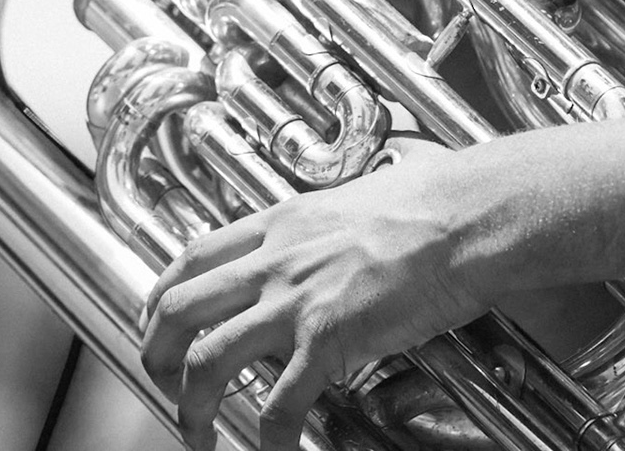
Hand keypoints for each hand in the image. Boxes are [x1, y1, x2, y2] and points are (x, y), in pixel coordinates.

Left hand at [139, 153, 493, 450]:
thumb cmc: (435, 200)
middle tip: (162, 383)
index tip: (157, 320)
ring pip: (206, 361)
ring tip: (197, 433)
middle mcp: (276, 260)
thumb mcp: (361, 197)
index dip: (162, 295)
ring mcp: (296, 301)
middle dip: (155, 354)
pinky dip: (267, 440)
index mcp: (283, 222)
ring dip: (191, 406)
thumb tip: (339, 230)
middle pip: (178, 309)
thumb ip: (332, 222)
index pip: (194, 257)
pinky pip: (278, 405)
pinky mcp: (327, 341)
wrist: (469, 214)